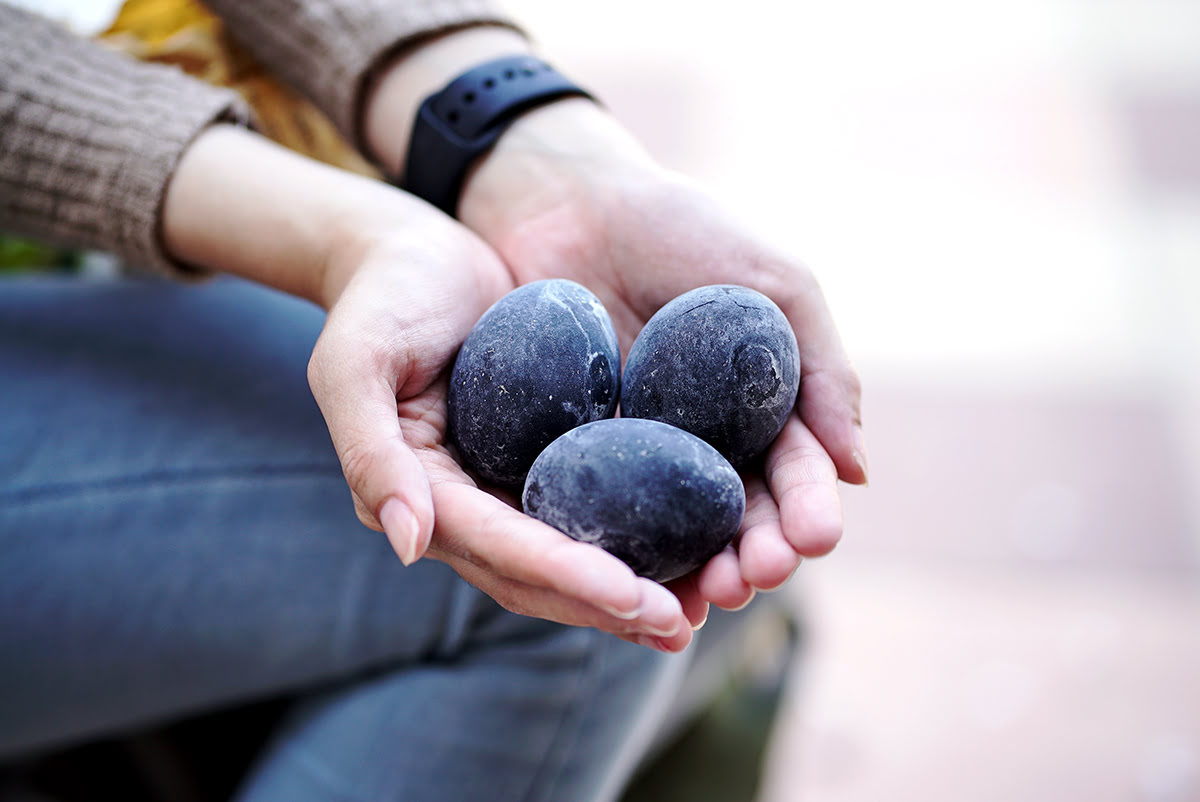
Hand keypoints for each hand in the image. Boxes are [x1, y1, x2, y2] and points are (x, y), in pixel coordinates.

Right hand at [164, 126, 694, 649]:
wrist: (414, 256)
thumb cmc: (380, 299)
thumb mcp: (355, 362)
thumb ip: (371, 453)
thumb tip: (407, 545)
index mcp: (419, 495)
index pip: (498, 548)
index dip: (563, 575)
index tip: (631, 595)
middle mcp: (463, 508)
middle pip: (537, 575)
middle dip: (605, 604)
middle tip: (679, 624)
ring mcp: (504, 488)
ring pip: (567, 558)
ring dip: (626, 592)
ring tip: (694, 612)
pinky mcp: (540, 461)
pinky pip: (588, 508)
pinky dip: (634, 536)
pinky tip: (690, 548)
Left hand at [456, 100, 868, 614]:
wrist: (568, 199)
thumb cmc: (683, 228)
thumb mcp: (775, 283)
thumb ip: (822, 369)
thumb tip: (858, 471)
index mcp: (760, 407)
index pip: (792, 473)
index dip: (806, 509)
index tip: (814, 538)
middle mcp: (703, 440)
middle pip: (735, 514)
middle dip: (754, 551)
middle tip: (755, 576)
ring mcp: (637, 450)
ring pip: (671, 527)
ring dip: (693, 567)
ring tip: (704, 593)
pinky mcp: (571, 451)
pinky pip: (596, 507)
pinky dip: (615, 546)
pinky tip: (625, 574)